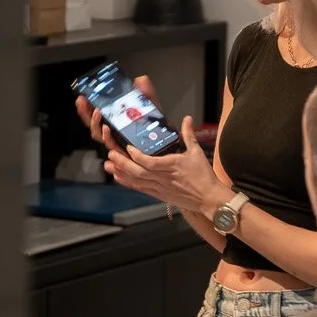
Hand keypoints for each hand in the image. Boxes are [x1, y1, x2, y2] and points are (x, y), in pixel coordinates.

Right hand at [73, 73, 161, 148]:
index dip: (86, 108)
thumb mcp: (150, 106)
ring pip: (100, 136)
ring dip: (95, 123)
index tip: (81, 98)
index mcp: (117, 123)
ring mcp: (119, 143)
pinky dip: (107, 137)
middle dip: (85, 114)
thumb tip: (140, 79)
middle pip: (93, 125)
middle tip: (84, 102)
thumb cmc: (156, 127)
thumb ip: (146, 93)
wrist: (169, 144)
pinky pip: (112, 146)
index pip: (96, 116)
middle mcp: (115, 134)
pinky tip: (107, 129)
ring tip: (98, 113)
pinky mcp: (126, 151)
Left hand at [106, 116, 224, 217]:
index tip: (128, 147)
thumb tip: (188, 118)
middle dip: (122, 164)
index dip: (136, 156)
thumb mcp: (197, 152)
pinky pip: (140, 189)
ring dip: (121, 173)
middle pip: (137, 172)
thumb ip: (189, 134)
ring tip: (108, 165)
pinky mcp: (158, 195)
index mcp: (171, 166)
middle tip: (110, 155)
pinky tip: (118, 177)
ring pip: (136, 181)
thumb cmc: (203, 176)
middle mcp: (163, 178)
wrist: (208, 198)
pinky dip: (128, 183)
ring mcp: (159, 188)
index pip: (149, 162)